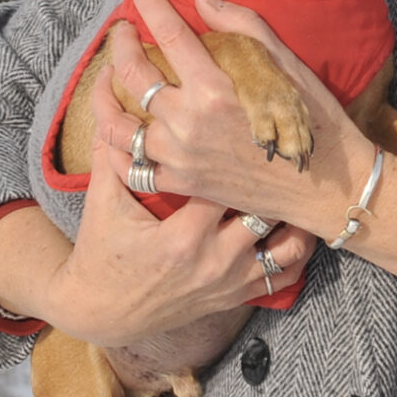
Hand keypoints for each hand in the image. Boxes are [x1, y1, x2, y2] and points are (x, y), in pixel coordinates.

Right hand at [36, 136, 316, 347]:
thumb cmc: (101, 249)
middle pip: (265, 210)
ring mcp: (230, 283)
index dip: (233, 148)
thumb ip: (111, 145)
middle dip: (270, 177)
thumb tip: (108, 85)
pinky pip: (284, 276)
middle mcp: (215, 263)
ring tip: (294, 179)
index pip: (225, 182)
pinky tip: (292, 221)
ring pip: (287, 245)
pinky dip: (295, 249)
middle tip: (278, 144)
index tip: (239, 120)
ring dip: (291, 213)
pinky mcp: (236, 297)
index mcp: (183, 236)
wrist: (101, 311)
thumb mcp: (103, 198)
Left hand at [91, 0, 375, 231]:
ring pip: (117, 124)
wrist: (325, 186)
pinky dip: (114, 145)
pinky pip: (129, 165)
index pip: (170, 35)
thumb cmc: (312, 120)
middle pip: (132, 74)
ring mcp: (179, 156)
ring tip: (105, 78)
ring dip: (102, 95)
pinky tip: (115, 127)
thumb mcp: (285, 64)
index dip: (152, 6)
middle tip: (121, 29)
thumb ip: (241, 25)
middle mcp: (189, 122)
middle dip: (120, 43)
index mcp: (215, 88)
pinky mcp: (180, 183)